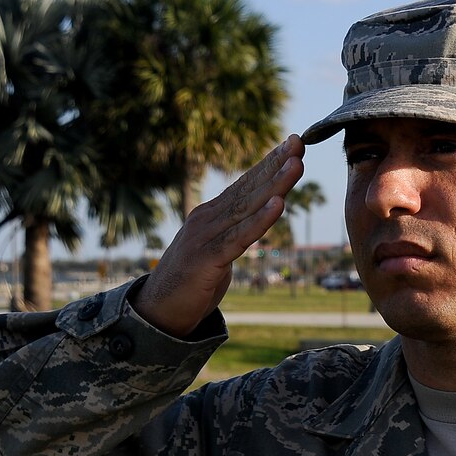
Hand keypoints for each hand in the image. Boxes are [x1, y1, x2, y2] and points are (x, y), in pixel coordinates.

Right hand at [132, 135, 305, 336]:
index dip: (269, 163)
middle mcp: (207, 220)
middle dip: (276, 165)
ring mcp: (205, 238)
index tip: (294, 142)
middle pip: (249, 189)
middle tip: (299, 142)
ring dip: (274, 185)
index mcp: (211, 216)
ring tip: (296, 165)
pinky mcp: (207, 260)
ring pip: (247, 207)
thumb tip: (256, 221)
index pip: (245, 184)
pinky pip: (239, 238)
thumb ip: (235, 234)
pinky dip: (260, 221)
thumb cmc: (189, 283)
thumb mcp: (217, 252)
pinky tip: (278, 205)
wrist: (156, 312)